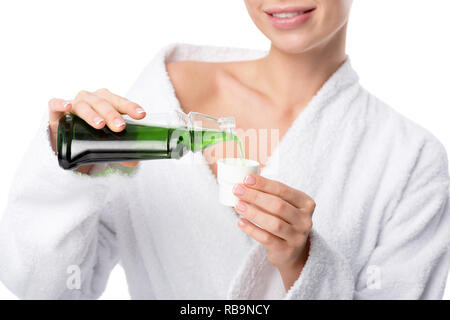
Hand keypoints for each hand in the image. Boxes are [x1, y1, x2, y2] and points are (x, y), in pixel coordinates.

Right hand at [48, 88, 144, 171]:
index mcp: (107, 102)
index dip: (130, 107)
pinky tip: (67, 106)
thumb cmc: (90, 131)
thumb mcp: (106, 140)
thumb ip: (120, 149)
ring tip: (100, 125)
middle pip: (103, 104)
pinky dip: (60, 103)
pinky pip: (55, 104)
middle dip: (112, 115)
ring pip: (83, 105)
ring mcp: (73, 103)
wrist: (65, 134)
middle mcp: (91, 99)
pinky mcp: (56, 111)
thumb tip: (135, 162)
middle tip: (120, 127)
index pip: (120, 102)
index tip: (141, 115)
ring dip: (92, 114)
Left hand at [232, 174, 314, 290]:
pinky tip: (240, 222)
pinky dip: (252, 229)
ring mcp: (298, 236)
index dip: (264, 184)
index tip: (247, 179)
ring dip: (253, 212)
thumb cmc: (283, 222)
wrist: (291, 252)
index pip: (283, 190)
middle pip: (278, 205)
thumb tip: (245, 183)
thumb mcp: (283, 206)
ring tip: (238, 205)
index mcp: (306, 203)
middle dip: (255, 196)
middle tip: (237, 190)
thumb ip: (269, 194)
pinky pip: (267, 238)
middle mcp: (305, 219)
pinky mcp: (287, 250)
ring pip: (273, 223)